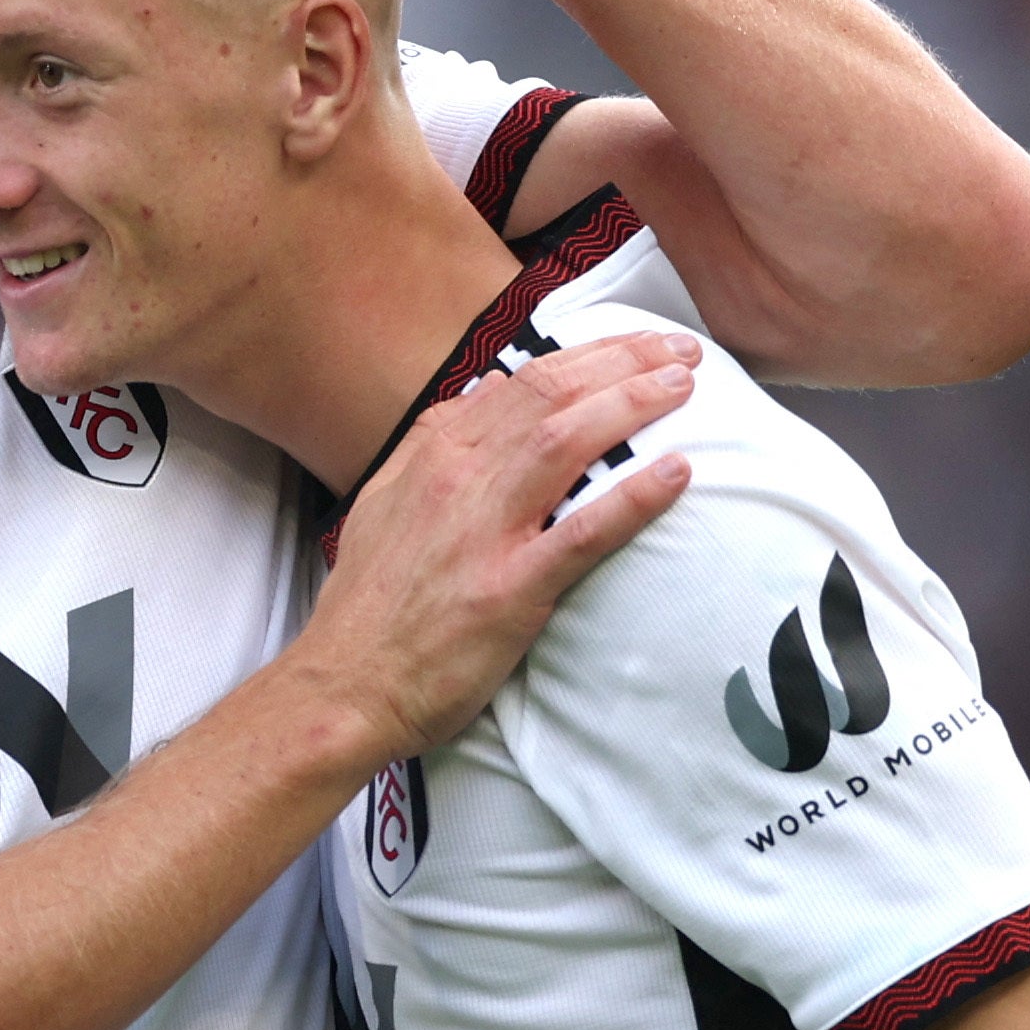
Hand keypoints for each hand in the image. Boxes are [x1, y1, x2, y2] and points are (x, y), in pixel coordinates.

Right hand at [296, 332, 696, 763]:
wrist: (344, 685)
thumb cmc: (368, 606)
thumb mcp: (383, 503)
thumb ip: (431, 446)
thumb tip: (483, 393)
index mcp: (432, 454)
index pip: (521, 381)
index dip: (587, 355)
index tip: (635, 344)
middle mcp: (457, 478)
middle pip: (551, 396)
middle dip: (623, 361)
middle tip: (681, 351)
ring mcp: (483, 532)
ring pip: (566, 442)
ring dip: (632, 404)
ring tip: (684, 384)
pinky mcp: (508, 589)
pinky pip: (581, 533)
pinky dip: (631, 497)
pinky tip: (676, 473)